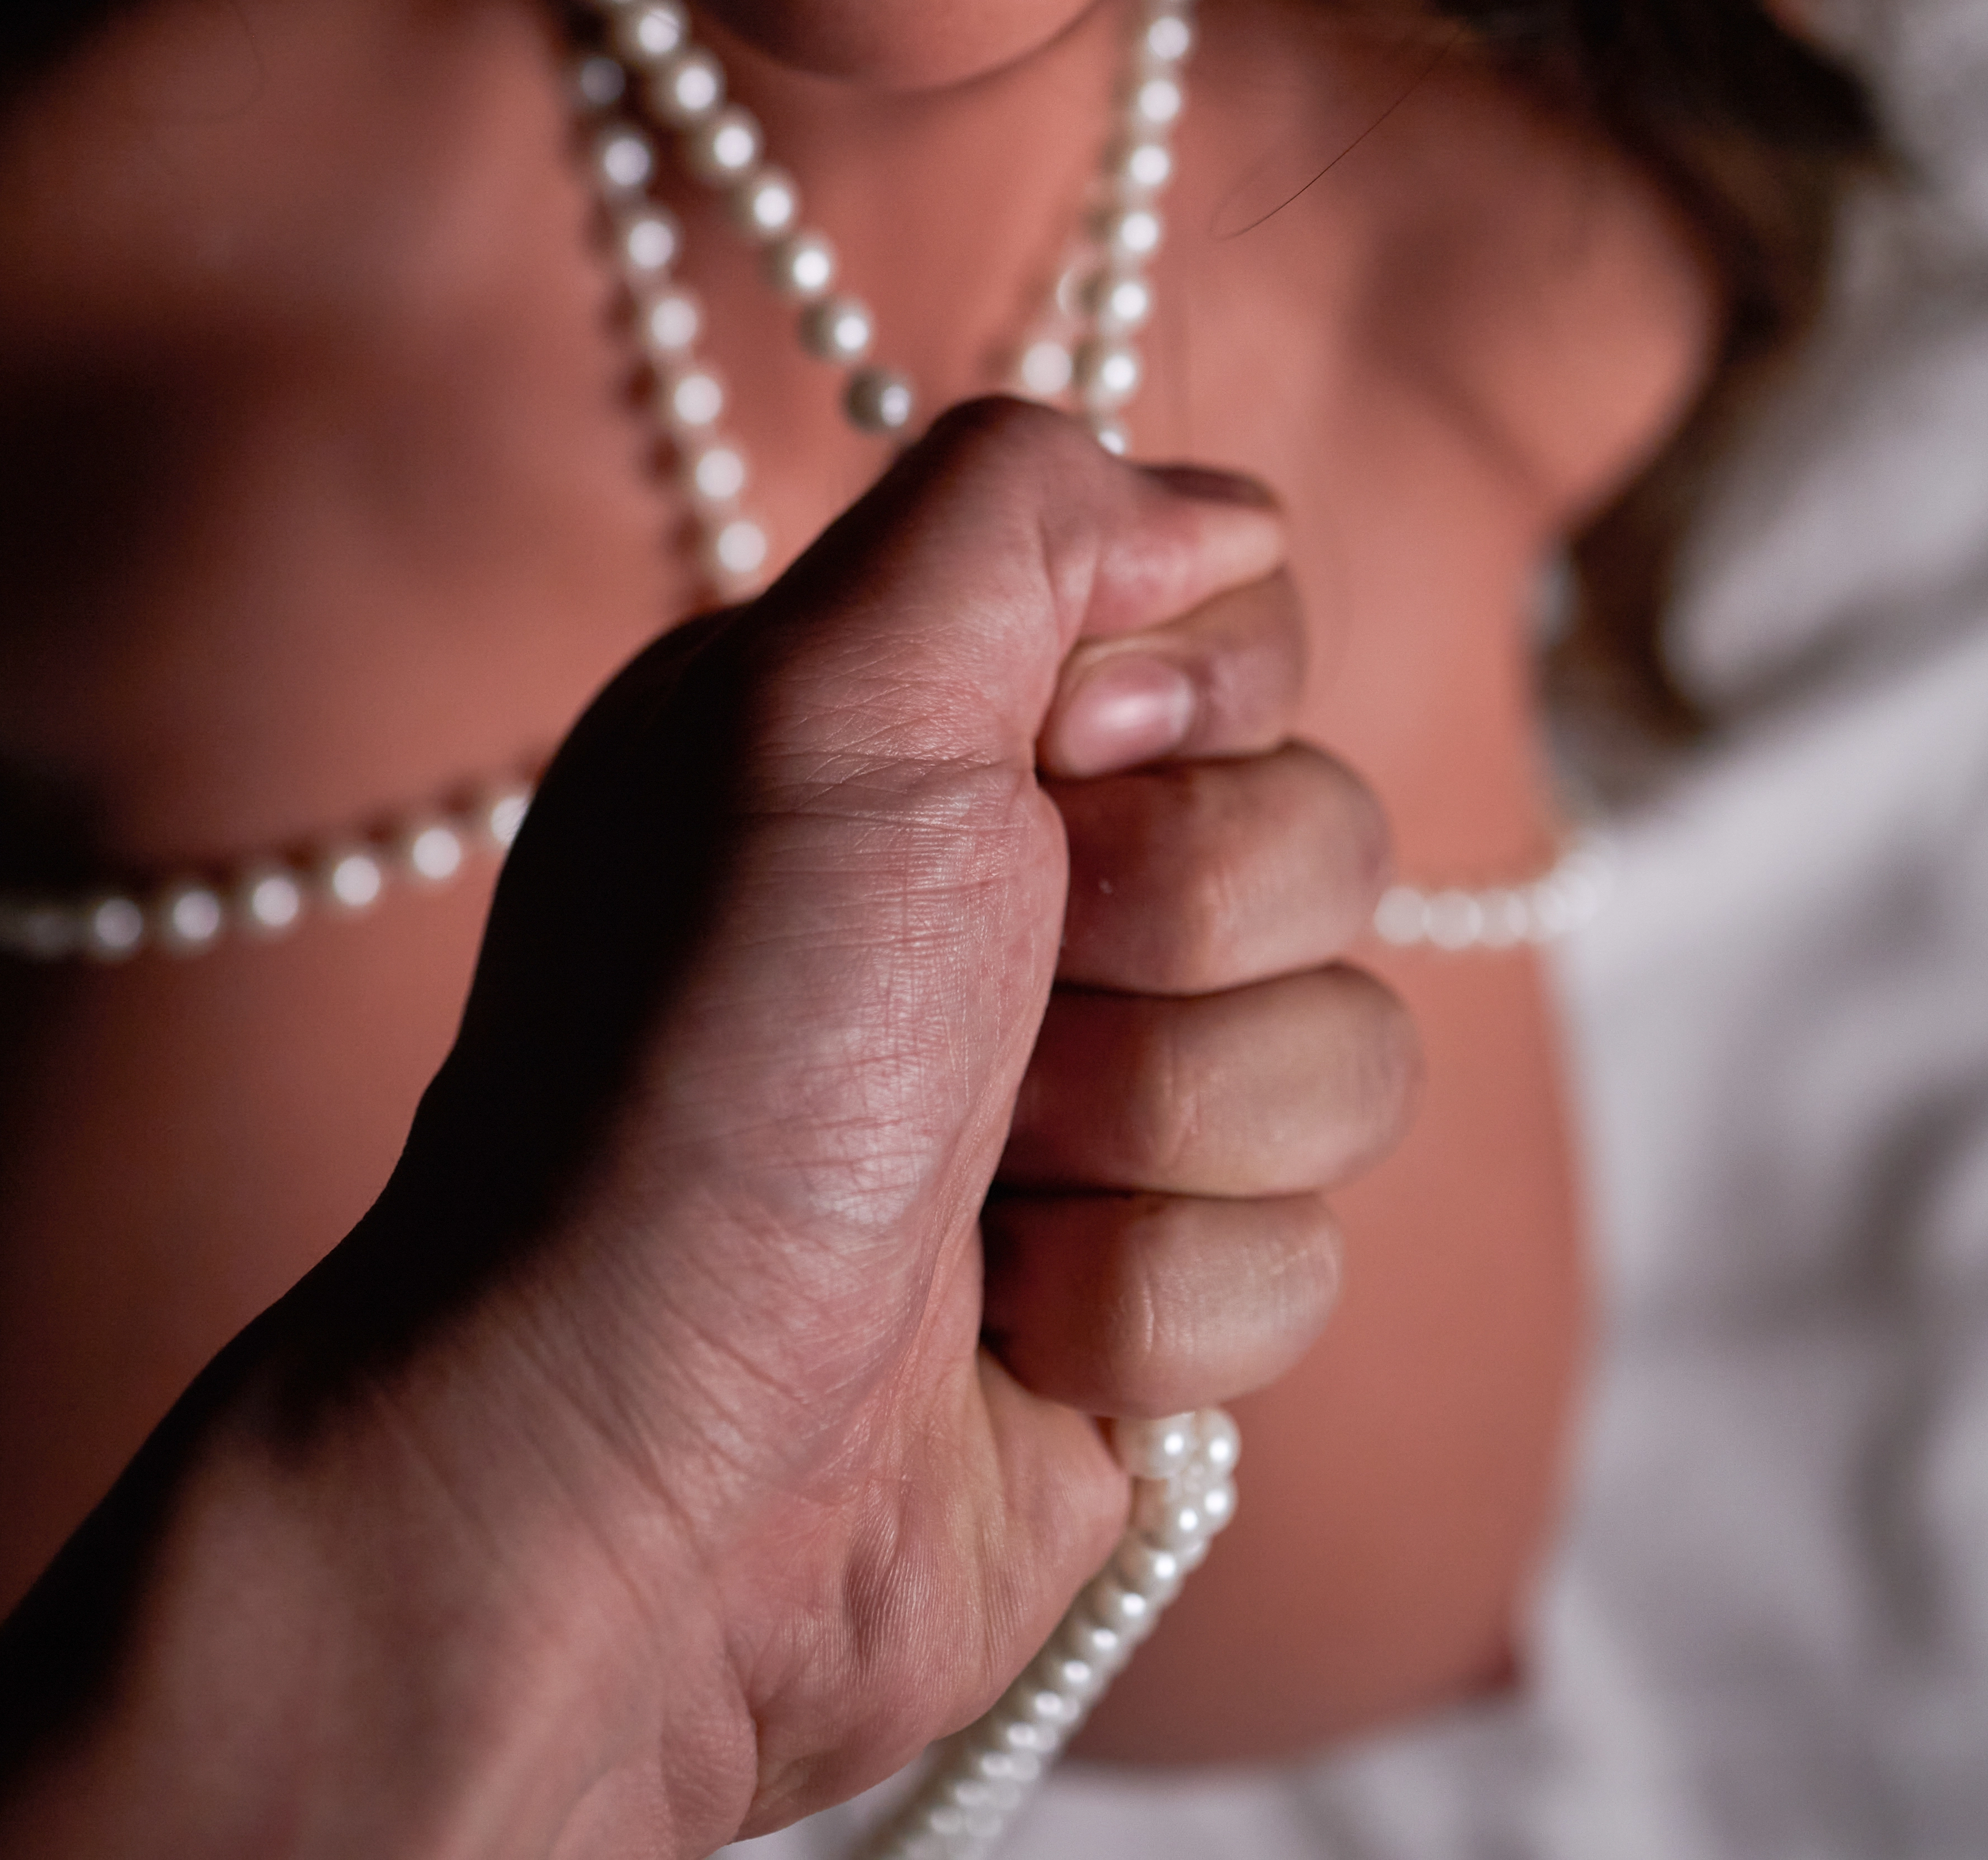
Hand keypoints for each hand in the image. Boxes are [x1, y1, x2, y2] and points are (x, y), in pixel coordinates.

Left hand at [328, 398, 1407, 1842]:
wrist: (640, 1476)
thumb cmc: (702, 1075)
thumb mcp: (819, 699)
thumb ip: (1016, 511)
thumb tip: (1212, 515)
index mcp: (929, 725)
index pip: (1229, 616)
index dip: (1185, 700)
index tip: (1051, 767)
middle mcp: (1014, 890)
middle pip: (1324, 829)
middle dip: (1178, 933)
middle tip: (997, 1005)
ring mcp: (1093, 1101)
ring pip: (1347, 1050)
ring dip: (1165, 1132)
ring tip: (982, 1186)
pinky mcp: (1148, 1295)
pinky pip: (1307, 1261)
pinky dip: (1151, 1306)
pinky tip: (1004, 1330)